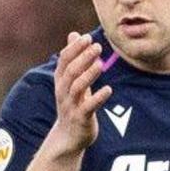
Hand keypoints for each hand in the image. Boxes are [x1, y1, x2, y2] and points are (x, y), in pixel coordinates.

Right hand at [49, 32, 111, 155]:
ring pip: (77, 88)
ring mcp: (71, 105)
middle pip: (70, 71)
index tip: (87, 38)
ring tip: (101, 64)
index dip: (74, 49)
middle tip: (97, 47)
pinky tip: (108, 90)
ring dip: (89, 75)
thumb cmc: (72, 103)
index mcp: (61, 81)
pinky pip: (88, 107)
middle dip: (83, 58)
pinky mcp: (80, 118)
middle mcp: (63, 91)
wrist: (68, 136)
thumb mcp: (70, 80)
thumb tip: (74, 34)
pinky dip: (97, 98)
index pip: (64, 60)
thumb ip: (73, 58)